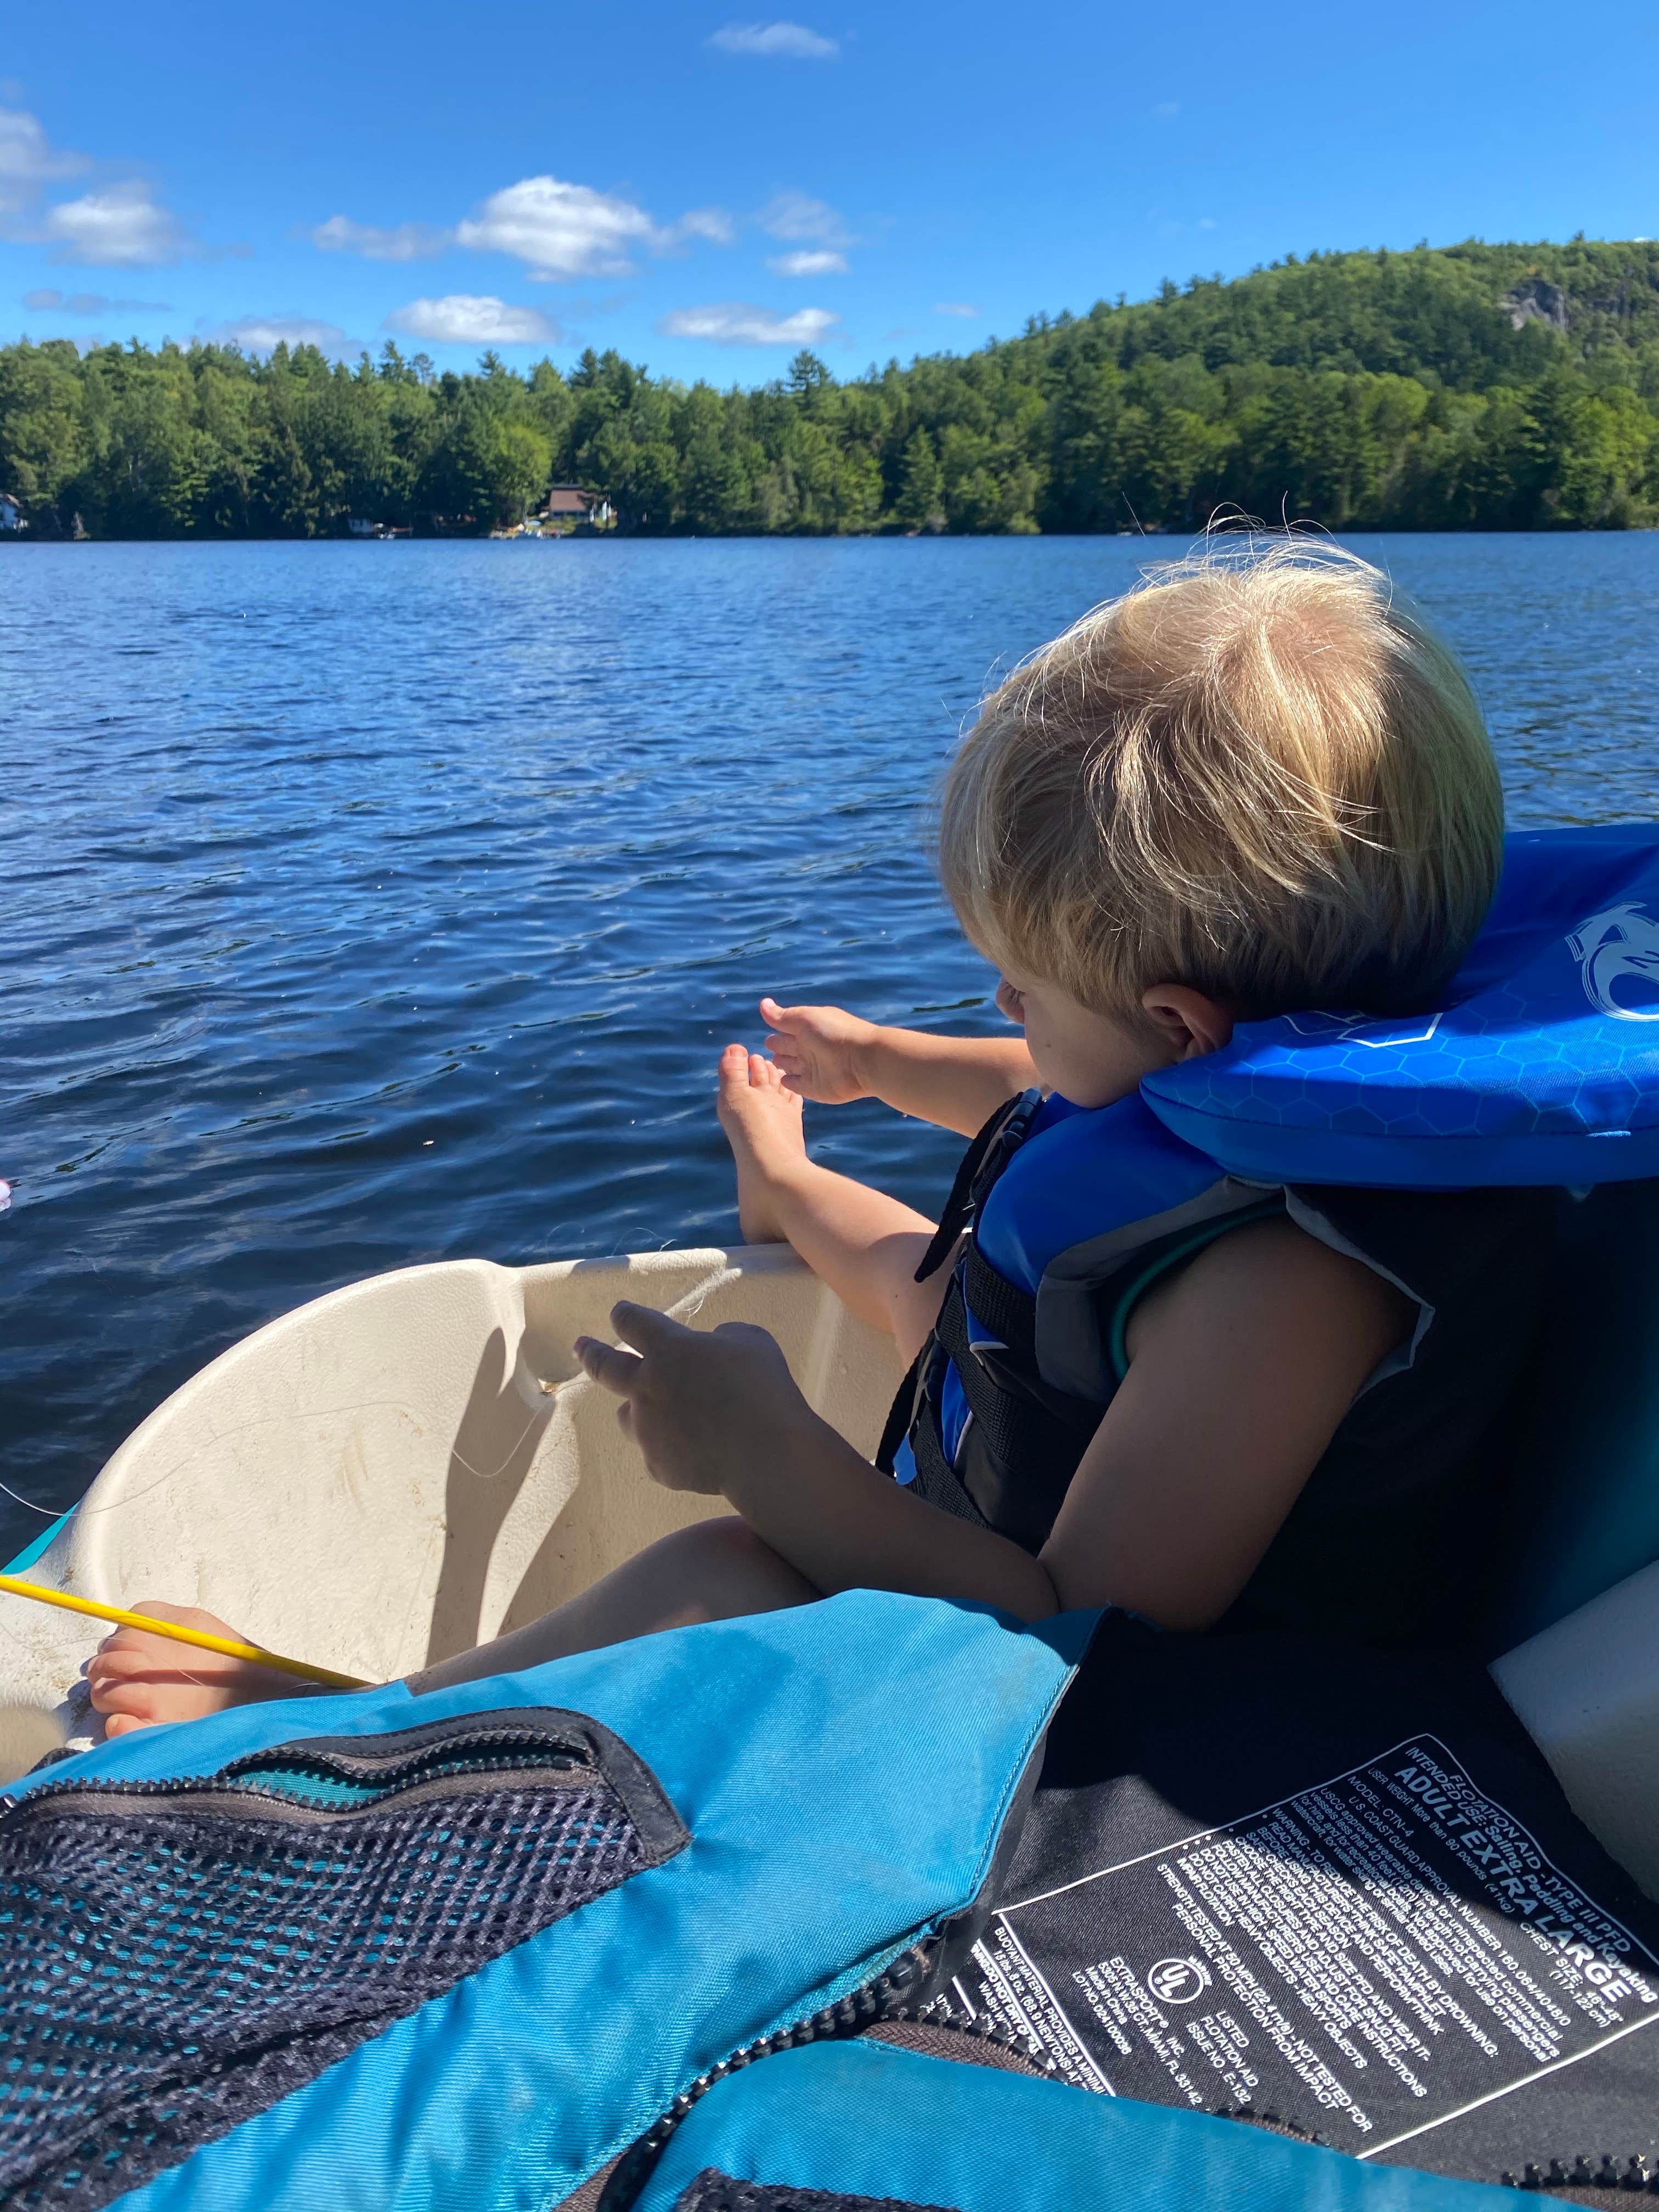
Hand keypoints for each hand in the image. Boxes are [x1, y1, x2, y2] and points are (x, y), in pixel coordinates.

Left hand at [574, 1301, 814, 1495]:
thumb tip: (710, 1347)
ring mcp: (648, 1429)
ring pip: (627, 1416)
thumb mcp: (750, 1341)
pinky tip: (694, 1451)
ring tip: (650, 1413)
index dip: (625, 1315)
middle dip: (591, 1353)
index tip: (619, 1313)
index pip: (633, 1322)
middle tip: (580, 1346)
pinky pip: (656, 1452)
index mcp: (669, 1348)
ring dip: (636, 1410)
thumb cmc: (762, 1388)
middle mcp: (646, 1386)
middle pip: (605, 1366)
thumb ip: (722, 1337)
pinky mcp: (657, 1465)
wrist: (764, 1454)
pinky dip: (670, 1448)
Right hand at [759, 997, 876, 1104]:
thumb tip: (762, 1004)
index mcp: (807, 1030)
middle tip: (763, 1052)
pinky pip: (796, 1086)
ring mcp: (812, 1069)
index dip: (776, 1032)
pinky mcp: (814, 1088)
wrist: (862, 1060)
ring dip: (780, 1065)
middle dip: (776, 1049)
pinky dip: (788, 1083)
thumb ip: (783, 1016)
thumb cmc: (834, 1033)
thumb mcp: (805, 1019)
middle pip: (786, 1049)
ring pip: (789, 1067)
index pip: (785, 1031)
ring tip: (765, 1067)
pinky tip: (781, 1080)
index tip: (766, 1036)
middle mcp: (809, 1049)